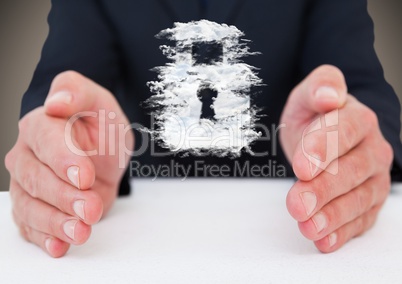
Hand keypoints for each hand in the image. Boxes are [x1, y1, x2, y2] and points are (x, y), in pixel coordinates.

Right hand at [5, 71, 133, 256]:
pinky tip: (60, 246)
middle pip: (36, 179)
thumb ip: (78, 93)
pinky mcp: (36, 207)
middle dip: (64, 197)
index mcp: (41, 125)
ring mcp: (28, 184)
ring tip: (81, 231)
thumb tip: (56, 101)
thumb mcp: (100, 103)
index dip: (62, 159)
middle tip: (90, 208)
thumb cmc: (99, 126)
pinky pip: (31, 226)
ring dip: (55, 223)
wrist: (102, 153)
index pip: (45, 140)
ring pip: (30, 207)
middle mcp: (28, 155)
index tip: (84, 176)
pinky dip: (45, 238)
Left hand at [279, 65, 392, 251]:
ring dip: (333, 217)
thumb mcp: (309, 95)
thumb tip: (330, 94)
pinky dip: (342, 232)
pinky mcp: (369, 203)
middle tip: (297, 204)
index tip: (302, 167)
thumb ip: (320, 86)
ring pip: (358, 200)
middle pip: (351, 171)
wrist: (326, 136)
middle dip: (323, 189)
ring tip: (308, 227)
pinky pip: (360, 220)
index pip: (345, 131)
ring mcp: (373, 178)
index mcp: (357, 118)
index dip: (324, 149)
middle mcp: (372, 149)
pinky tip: (324, 241)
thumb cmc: (315, 116)